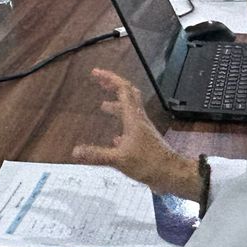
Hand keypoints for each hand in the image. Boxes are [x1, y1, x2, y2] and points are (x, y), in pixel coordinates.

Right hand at [71, 70, 200, 199]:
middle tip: (100, 82)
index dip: (109, 78)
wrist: (172, 173)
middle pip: (128, 94)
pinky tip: (115, 137)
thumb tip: (74, 151)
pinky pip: (132, 126)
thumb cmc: (147, 162)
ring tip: (103, 106)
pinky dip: (122, 124)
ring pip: (130, 110)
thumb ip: (97, 155)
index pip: (122, 89)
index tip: (95, 73)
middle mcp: (139, 119)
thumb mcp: (119, 160)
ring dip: (116, 105)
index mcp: (133, 117)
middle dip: (114, 86)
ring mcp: (143, 129)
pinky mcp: (146, 140)